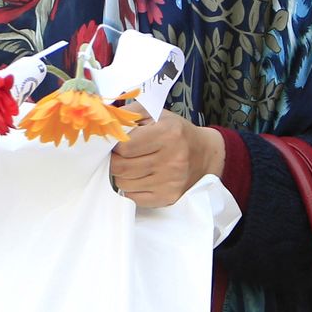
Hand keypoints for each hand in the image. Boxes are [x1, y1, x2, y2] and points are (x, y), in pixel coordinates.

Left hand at [109, 107, 224, 207]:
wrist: (205, 155)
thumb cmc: (177, 132)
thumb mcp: (157, 113)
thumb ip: (130, 113)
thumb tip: (107, 123)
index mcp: (168, 134)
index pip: (125, 147)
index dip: (114, 145)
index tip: (116, 143)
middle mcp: (171, 160)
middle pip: (121, 167)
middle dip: (113, 160)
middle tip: (117, 155)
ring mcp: (169, 182)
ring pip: (124, 184)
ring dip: (120, 175)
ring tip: (129, 164)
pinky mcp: (167, 198)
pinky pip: (133, 197)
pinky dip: (130, 187)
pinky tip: (138, 177)